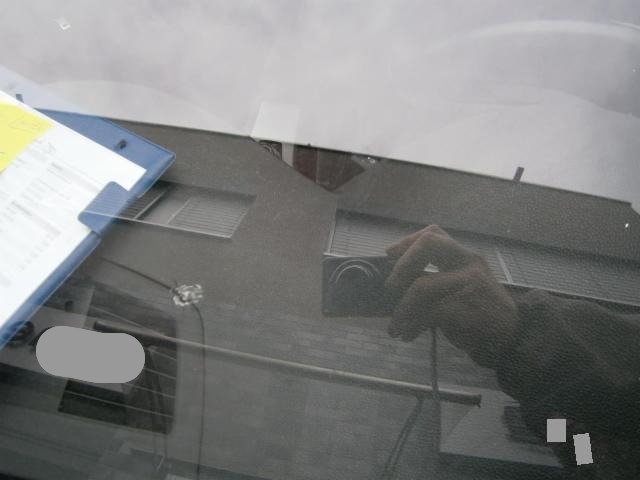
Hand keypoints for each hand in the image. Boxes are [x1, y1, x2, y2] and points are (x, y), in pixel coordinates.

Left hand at [385, 225, 517, 367]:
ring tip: (395, 327)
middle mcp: (469, 263)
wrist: (513, 336)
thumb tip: (398, 279)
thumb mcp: (465, 285)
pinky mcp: (465, 307)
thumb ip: (440, 276)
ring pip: (421, 286)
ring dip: (402, 310)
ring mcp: (469, 283)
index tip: (389, 253)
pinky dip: (412, 324)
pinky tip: (408, 334)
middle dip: (403, 264)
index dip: (408, 241)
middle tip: (390, 287)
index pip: (434, 234)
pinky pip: (428, 312)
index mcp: (466, 256)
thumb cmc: (482, 312)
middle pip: (429, 244)